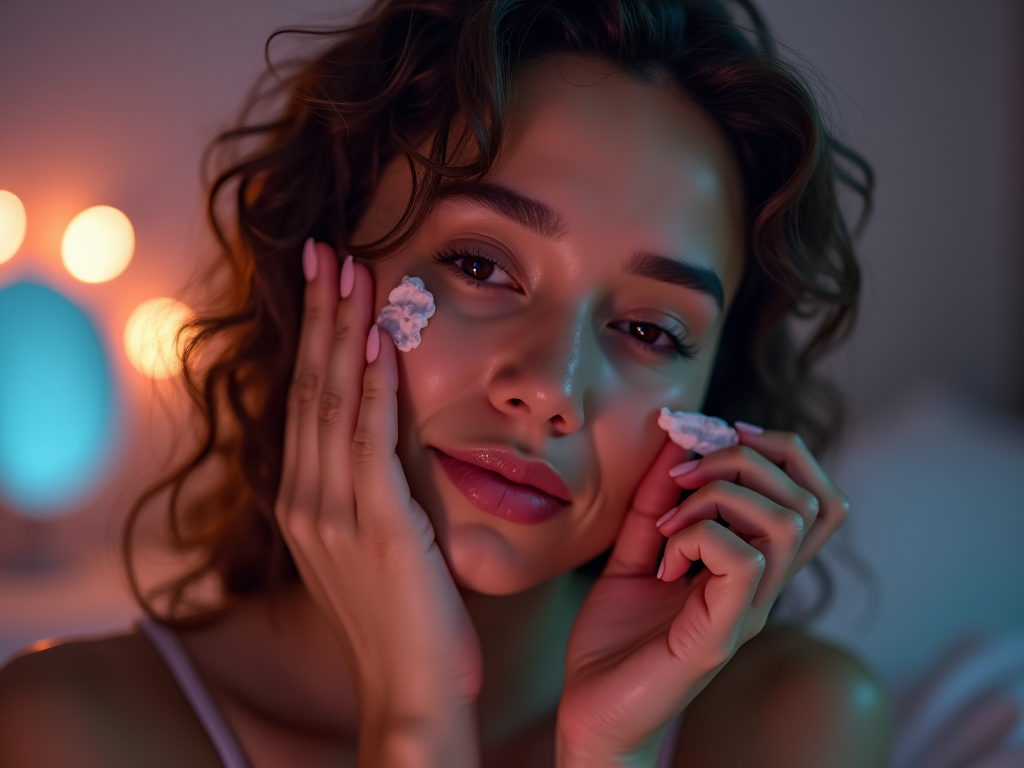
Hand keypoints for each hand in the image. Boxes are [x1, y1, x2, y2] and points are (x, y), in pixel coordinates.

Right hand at [274, 241, 480, 766]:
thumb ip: (370, 480)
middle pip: (310, 388)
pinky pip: (371, 442)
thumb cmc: (402, 612)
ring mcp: (332, 514)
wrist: (411, 686)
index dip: (314, 337)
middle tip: (325, 249)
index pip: (305, 400)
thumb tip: (387, 420)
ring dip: (344, 333)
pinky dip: (375, 388)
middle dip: (319, 315)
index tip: (324, 282)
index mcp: (302, 500)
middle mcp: (305, 500)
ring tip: (350, 270)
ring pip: (333, 403)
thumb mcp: (373, 536)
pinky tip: (380, 341)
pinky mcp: (376, 527)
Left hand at [556, 427, 847, 766]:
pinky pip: (744, 560)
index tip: (723, 435)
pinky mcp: (721, 635)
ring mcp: (747, 612)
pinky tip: (663, 559)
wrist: (590, 712)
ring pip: (786, 521)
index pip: (819, 497)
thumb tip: (675, 437)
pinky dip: (698, 534)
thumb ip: (654, 500)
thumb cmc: (616, 638)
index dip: (783, 451)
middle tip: (681, 477)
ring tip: (670, 519)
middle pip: (810, 497)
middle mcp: (764, 588)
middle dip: (743, 459)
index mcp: (753, 566)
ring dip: (719, 495)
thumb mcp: (634, 551)